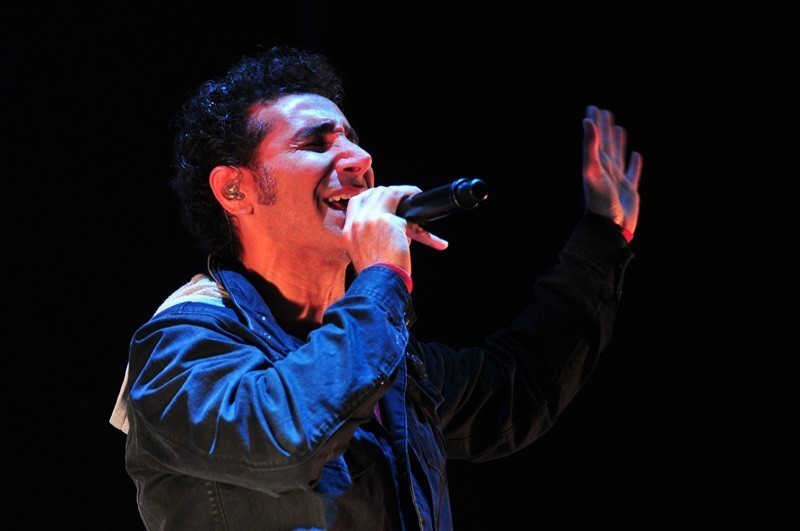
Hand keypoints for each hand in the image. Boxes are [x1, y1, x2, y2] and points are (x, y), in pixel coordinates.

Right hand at [344, 186, 447, 273]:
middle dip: (389, 192)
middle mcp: (357, 222)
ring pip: (387, 192)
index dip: (371, 196)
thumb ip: (370, 238)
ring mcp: (370, 219)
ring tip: (413, 194)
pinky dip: (411, 196)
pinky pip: (402, 201)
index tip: (383, 198)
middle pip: (372, 194)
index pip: (355, 202)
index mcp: (348, 232)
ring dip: (402, 192)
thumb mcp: (364, 254)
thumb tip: (395, 227)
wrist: (379, 284)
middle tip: (403, 197)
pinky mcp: (387, 220)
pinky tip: (418, 197)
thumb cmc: (377, 275)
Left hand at [582, 105, 641, 235]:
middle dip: (604, 128)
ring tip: (619, 128)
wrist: (608, 227)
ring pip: (618, 156)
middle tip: (604, 111)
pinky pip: (632, 173)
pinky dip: (634, 164)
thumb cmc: (599, 200)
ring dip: (618, 142)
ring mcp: (617, 180)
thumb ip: (589, 147)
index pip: (595, 138)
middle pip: (605, 144)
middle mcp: (606, 170)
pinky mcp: (629, 191)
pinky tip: (636, 156)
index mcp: (596, 164)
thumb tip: (587, 121)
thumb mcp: (592, 171)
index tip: (593, 108)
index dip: (595, 123)